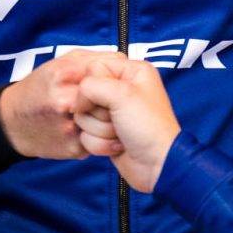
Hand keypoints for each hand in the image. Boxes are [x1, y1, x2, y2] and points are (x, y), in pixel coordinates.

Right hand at [0, 50, 123, 158]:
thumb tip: (122, 60)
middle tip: (111, 101)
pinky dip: (102, 136)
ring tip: (105, 116)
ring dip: (112, 120)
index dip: (114, 76)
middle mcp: (66, 101)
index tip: (112, 80)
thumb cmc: (38, 89)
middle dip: (115, 100)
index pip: (107, 70)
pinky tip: (93, 130)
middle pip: (112, 99)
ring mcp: (70, 127)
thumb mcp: (60, 64)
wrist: (11, 123)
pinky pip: (102, 141)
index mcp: (64, 74)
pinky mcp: (74, 148)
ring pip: (111, 123)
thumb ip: (91, 59)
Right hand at [73, 57, 181, 191]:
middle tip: (119, 118)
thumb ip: (91, 86)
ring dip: (100, 130)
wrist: (157, 165)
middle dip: (98, 112)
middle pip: (85, 94)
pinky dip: (100, 144)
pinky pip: (85, 134)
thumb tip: (76, 100)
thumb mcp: (122, 95)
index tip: (110, 100)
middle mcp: (121, 90)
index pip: (94, 67)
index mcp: (131, 72)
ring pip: (83, 116)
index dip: (94, 86)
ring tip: (121, 133)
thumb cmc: (148, 127)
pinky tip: (119, 146)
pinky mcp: (105, 133)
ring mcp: (112, 113)